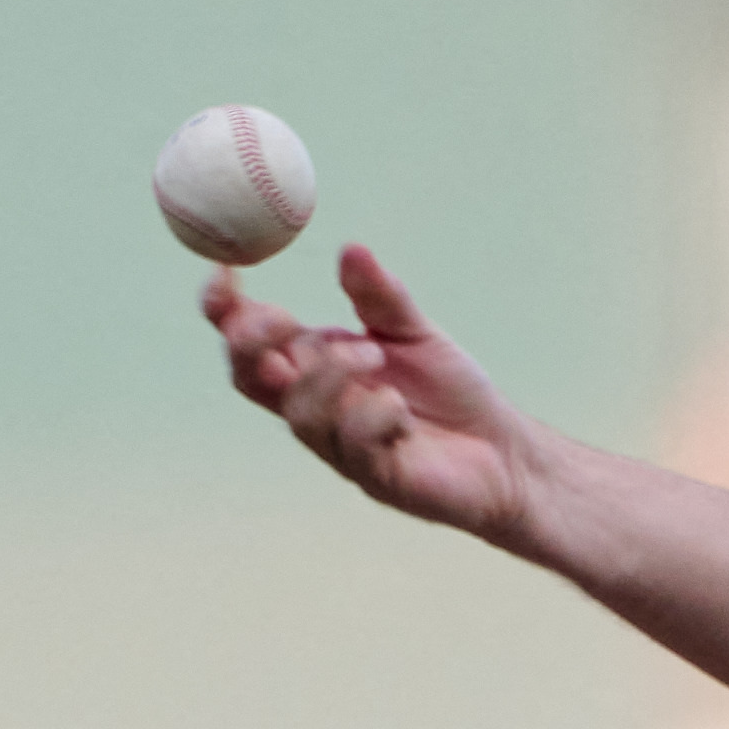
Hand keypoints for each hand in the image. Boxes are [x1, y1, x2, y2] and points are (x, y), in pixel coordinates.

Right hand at [204, 243, 534, 544]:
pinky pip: (353, 445)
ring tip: (375, 355)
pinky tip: (402, 410)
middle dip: (252, 343)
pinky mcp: (375, 478)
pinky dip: (374, 415)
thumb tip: (352, 250)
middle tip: (285, 318)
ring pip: (299, 412)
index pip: (247, 341)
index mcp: (313, 365)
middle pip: (248, 377)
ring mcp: (340, 447)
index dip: (223, 311)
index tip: (226, 273)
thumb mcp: (414, 331)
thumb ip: (380, 296)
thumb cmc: (451, 392)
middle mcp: (315, 406)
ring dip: (330, 374)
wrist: (505, 450)